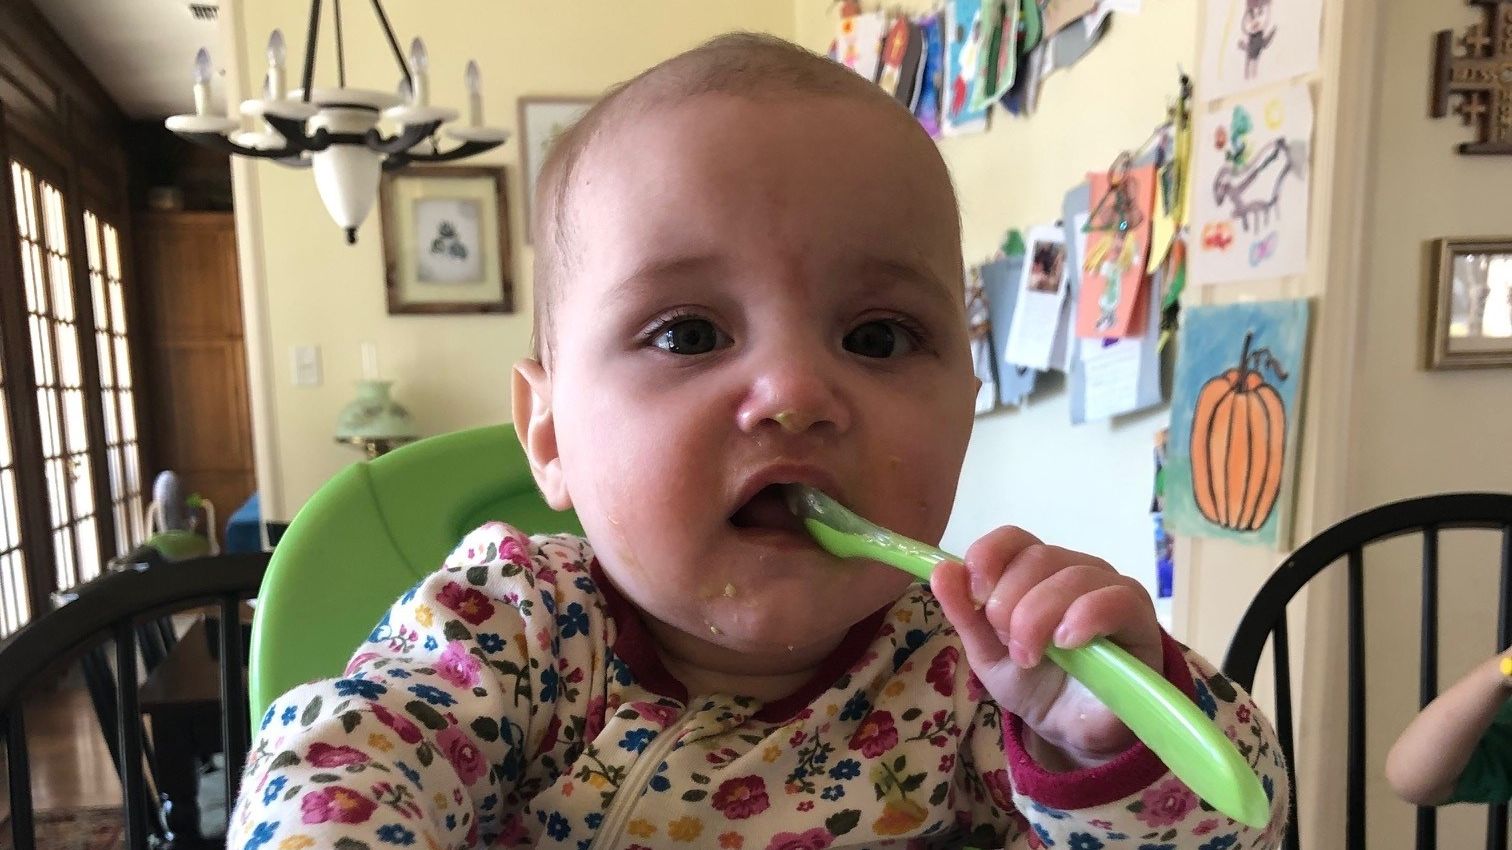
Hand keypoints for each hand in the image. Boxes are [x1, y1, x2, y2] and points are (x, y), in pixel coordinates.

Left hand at [930, 526, 1162, 769]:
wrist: (1072, 729)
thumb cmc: (1033, 682)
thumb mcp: (987, 653)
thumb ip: (965, 613)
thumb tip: (940, 571)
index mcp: (1035, 571)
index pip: (1013, 538)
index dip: (988, 556)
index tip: (974, 592)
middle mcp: (1074, 569)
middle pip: (1038, 557)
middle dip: (1010, 602)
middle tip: (1008, 644)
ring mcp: (1109, 588)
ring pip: (1072, 576)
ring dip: (1039, 617)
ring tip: (1030, 656)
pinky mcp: (1138, 617)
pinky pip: (1116, 599)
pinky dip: (1086, 617)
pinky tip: (1067, 642)